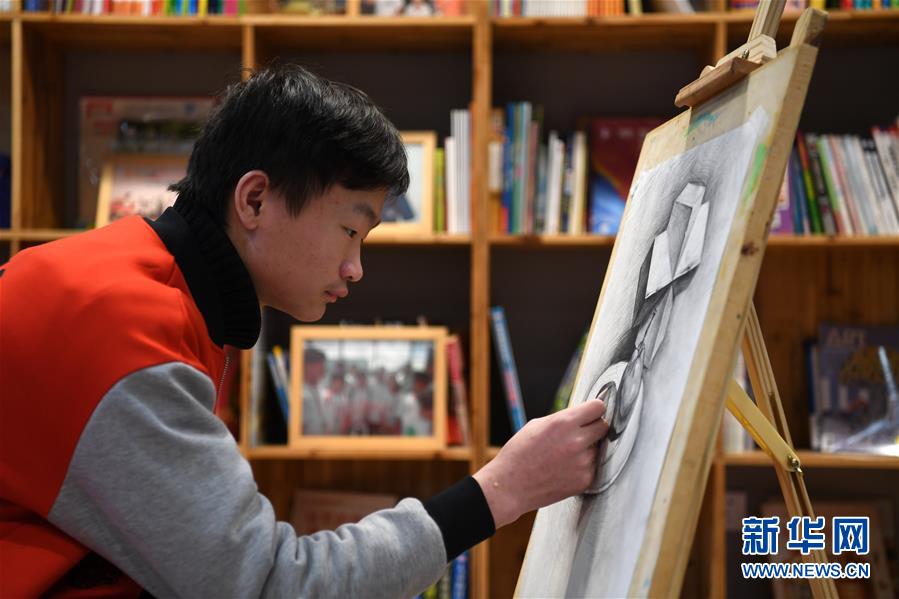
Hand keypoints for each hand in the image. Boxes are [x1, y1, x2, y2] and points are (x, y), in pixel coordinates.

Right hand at [472, 399, 609, 528]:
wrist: (510, 486)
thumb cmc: (519, 453)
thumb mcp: (537, 425)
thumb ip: (563, 419)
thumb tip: (583, 416)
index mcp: (563, 423)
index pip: (598, 407)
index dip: (594, 409)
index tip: (592, 412)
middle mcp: (576, 442)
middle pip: (604, 426)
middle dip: (594, 427)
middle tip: (581, 432)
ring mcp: (583, 463)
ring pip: (599, 448)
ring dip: (588, 448)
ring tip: (565, 455)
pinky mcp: (585, 480)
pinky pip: (594, 466)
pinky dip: (584, 465)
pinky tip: (565, 468)